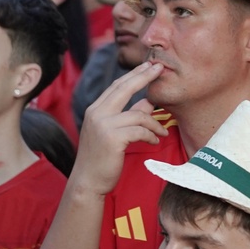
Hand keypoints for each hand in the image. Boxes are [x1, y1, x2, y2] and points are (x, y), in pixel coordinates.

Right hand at [70, 61, 168, 196]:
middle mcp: (97, 113)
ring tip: (162, 132)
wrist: (87, 182)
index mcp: (95, 109)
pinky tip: (154, 141)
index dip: (134, 74)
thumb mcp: (113, 133)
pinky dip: (150, 135)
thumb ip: (129, 115)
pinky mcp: (112, 138)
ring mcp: (103, 125)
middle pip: (125, 88)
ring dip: (154, 123)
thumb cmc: (101, 158)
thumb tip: (149, 101)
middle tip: (160, 67)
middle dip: (144, 76)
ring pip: (139, 114)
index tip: (149, 65)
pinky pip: (140, 130)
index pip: (117, 86)